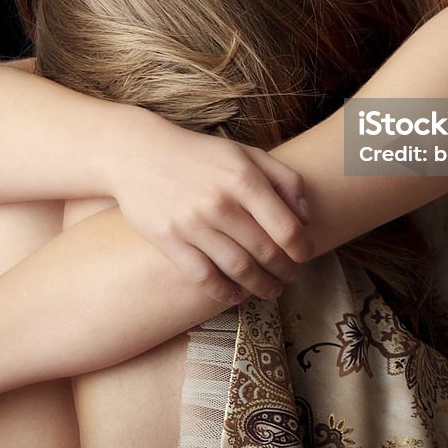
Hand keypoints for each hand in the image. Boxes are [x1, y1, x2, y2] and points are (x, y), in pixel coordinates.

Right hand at [111, 118, 314, 303]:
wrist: (140, 153)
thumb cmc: (200, 155)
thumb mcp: (245, 153)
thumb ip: (283, 179)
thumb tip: (307, 217)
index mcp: (243, 178)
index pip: (287, 228)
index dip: (302, 249)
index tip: (305, 256)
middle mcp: (220, 202)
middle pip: (266, 252)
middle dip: (286, 271)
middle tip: (290, 277)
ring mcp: (192, 224)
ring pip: (239, 269)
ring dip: (261, 287)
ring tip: (271, 290)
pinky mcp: (169, 241)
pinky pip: (204, 277)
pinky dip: (225, 292)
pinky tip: (236, 294)